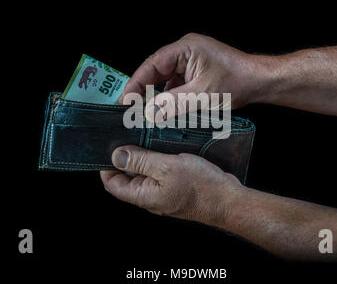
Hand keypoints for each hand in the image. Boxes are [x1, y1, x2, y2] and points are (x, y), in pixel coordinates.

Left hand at [100, 145, 243, 223]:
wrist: (229, 200)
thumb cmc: (201, 187)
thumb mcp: (166, 167)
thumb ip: (140, 160)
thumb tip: (116, 155)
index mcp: (143, 196)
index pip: (113, 183)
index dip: (107, 165)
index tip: (109, 146)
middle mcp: (150, 197)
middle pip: (128, 177)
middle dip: (127, 156)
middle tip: (131, 135)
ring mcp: (163, 193)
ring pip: (146, 172)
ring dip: (145, 156)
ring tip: (149, 138)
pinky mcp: (175, 187)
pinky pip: (160, 173)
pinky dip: (159, 159)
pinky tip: (165, 146)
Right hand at [119, 33, 275, 120]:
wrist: (259, 81)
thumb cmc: (237, 81)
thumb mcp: (201, 95)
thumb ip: (172, 104)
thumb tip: (149, 113)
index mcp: (184, 48)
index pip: (151, 65)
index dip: (136, 83)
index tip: (125, 100)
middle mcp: (184, 51)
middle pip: (155, 71)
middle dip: (144, 90)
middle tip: (131, 109)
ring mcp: (190, 61)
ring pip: (164, 79)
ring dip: (157, 95)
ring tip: (146, 112)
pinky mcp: (194, 71)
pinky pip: (175, 83)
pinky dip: (169, 96)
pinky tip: (164, 110)